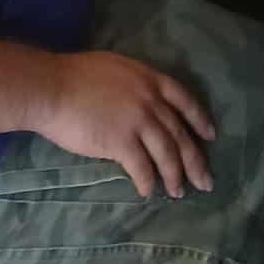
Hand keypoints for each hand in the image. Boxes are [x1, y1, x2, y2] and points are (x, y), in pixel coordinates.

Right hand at [38, 51, 215, 198]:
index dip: (199, 119)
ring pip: (166, 154)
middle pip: (179, 133)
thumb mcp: (116, 69)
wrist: (53, 87)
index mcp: (149, 78)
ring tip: (178, 193)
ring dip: (174, 176)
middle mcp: (149, 99)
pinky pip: (142, 168)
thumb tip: (142, 106)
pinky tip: (147, 193)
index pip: (184, 100)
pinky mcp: (122, 142)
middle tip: (206, 181)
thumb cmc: (76, 76)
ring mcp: (137, 121)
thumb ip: (135, 87)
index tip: (210, 136)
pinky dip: (147, 183)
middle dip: (195, 160)